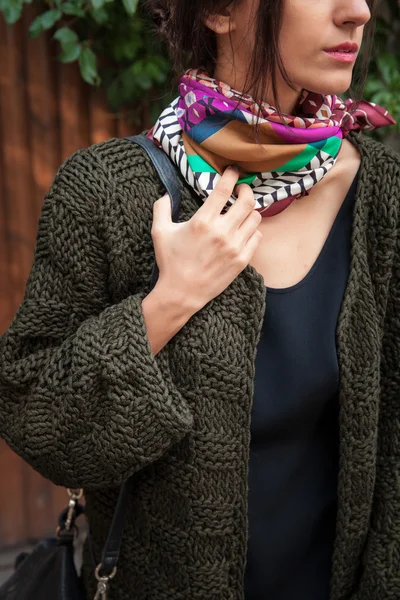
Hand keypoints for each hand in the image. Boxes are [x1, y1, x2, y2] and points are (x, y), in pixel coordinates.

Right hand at [151, 166, 262, 313]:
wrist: (182, 293)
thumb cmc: (170, 262)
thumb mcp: (160, 232)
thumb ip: (161, 208)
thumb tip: (165, 194)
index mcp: (202, 221)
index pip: (223, 190)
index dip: (231, 176)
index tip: (233, 171)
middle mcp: (222, 232)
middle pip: (246, 201)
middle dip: (246, 190)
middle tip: (242, 189)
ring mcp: (234, 247)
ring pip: (255, 218)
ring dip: (250, 210)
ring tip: (242, 211)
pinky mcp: (242, 260)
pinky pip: (257, 237)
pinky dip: (253, 230)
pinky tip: (244, 230)